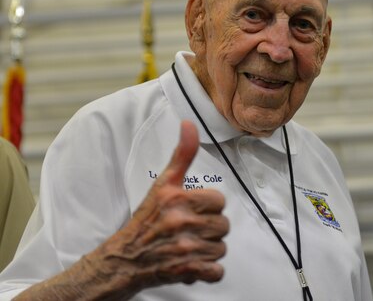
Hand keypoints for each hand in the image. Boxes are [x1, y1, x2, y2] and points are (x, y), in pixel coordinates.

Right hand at [92, 120, 228, 292]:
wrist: (124, 258)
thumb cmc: (147, 218)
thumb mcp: (163, 183)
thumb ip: (182, 154)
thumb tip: (189, 124)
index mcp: (177, 198)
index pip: (219, 200)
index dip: (208, 206)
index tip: (194, 209)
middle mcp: (180, 222)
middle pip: (223, 226)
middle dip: (209, 228)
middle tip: (190, 229)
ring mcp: (184, 248)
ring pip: (221, 248)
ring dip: (208, 249)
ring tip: (190, 245)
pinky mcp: (186, 271)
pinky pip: (216, 272)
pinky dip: (208, 271)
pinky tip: (193, 263)